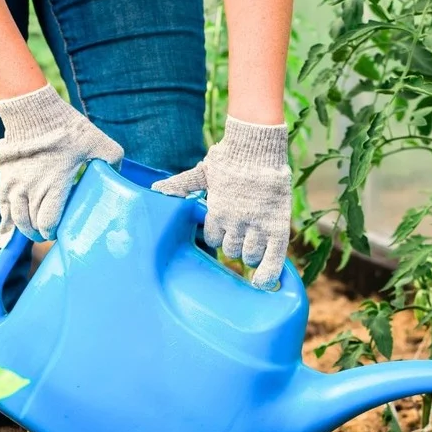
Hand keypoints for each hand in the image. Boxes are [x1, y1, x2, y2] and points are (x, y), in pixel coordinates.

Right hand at [0, 84, 122, 245]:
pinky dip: (4, 222)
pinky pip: (2, 205)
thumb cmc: (68, 128)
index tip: (58, 232)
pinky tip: (4, 237)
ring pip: (15, 217)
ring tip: (32, 232)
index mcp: (55, 185)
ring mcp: (15, 183)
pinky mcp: (4, 177)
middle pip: (31, 223)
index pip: (48, 221)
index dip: (52, 231)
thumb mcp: (99, 143)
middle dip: (39, 233)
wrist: (33, 110)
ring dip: (23, 229)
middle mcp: (32, 188)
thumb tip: (119, 173)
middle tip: (48, 234)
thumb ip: (112, 160)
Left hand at [151, 115, 292, 288]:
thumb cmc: (231, 157)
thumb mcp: (202, 172)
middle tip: (242, 232)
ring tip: (256, 241)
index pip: (212, 240)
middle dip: (235, 244)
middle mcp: (234, 223)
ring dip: (250, 252)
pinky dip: (269, 274)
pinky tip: (263, 284)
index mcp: (215, 212)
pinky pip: (273, 258)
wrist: (258, 146)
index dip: (219, 236)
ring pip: (248, 255)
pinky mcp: (277, 226)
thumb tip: (154, 190)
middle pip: (230, 251)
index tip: (226, 229)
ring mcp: (257, 226)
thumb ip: (181, 185)